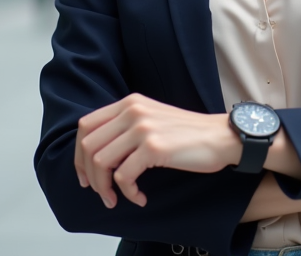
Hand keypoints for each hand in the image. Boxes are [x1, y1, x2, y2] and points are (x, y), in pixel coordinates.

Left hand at [74, 94, 238, 208]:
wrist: (221, 136)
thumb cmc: (189, 134)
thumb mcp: (152, 119)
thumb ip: (126, 126)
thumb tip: (97, 153)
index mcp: (130, 103)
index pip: (86, 126)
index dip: (79, 154)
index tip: (85, 175)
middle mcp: (133, 111)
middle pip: (88, 146)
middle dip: (89, 176)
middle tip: (100, 192)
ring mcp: (142, 128)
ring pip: (101, 162)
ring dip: (104, 188)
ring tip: (116, 199)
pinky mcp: (154, 148)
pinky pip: (124, 177)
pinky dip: (128, 193)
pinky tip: (140, 198)